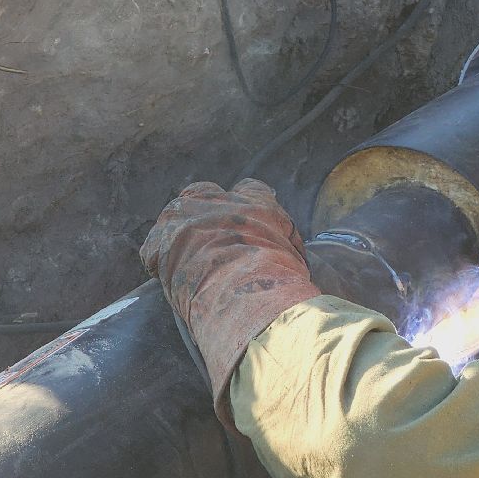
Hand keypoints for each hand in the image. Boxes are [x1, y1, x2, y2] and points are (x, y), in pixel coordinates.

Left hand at [142, 179, 320, 423]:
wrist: (244, 289)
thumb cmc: (280, 279)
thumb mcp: (297, 261)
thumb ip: (296, 256)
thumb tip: (325, 288)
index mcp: (258, 202)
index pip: (252, 188)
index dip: (247, 204)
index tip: (245, 221)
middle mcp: (222, 200)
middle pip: (204, 191)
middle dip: (204, 207)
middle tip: (207, 236)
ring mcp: (189, 216)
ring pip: (174, 211)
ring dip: (176, 230)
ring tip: (181, 254)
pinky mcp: (164, 239)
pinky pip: (152, 246)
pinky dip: (156, 258)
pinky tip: (160, 271)